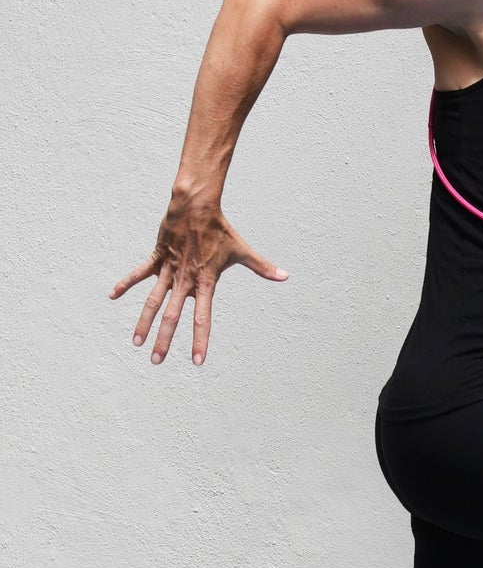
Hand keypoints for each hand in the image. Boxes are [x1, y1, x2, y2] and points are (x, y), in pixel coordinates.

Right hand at [111, 191, 287, 365]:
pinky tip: (112, 295)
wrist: (196, 205)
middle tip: (157, 361)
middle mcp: (184, 280)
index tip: (197, 361)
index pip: (202, 318)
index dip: (200, 340)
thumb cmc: (220, 229)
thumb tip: (285, 276)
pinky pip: (138, 274)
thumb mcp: (241, 250)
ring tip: (135, 343)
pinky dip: (125, 283)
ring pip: (153, 301)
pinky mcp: (157, 258)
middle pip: (173, 316)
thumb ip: (262, 267)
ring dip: (143, 322)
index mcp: (205, 282)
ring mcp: (168, 269)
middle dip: (164, 340)